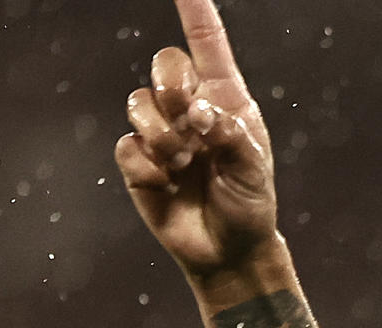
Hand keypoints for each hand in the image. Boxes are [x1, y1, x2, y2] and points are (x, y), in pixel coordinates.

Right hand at [114, 0, 275, 277]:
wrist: (228, 249)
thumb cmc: (249, 204)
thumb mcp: (254, 170)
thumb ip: (230, 136)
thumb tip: (197, 113)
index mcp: (225, 102)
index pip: (208, 47)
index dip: (196, 13)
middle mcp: (190, 110)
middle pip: (164, 65)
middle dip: (172, 87)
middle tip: (191, 123)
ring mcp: (161, 134)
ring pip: (138, 103)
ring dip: (162, 135)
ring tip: (184, 165)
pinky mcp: (139, 162)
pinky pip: (127, 146)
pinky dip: (148, 166)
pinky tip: (167, 185)